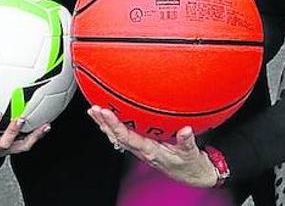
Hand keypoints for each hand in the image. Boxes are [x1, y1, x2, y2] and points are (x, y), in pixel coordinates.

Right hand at [0, 108, 48, 160]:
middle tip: (20, 118)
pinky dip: (37, 136)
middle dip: (13, 131)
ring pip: (21, 146)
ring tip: (44, 126)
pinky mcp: (13, 147)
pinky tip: (46, 125)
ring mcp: (6, 149)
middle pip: (5, 143)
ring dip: (33, 137)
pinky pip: (27, 143)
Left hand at [87, 106, 217, 187]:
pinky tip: (106, 119)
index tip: (106, 112)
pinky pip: (123, 136)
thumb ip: (186, 141)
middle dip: (104, 123)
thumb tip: (186, 130)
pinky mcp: (141, 147)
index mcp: (150, 151)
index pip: (127, 137)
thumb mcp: (191, 154)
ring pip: (117, 137)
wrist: (191, 175)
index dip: (115, 124)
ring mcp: (140, 149)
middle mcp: (141, 150)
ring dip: (104, 124)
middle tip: (94, 109)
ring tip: (93, 111)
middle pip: (117, 136)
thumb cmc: (189, 165)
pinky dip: (113, 127)